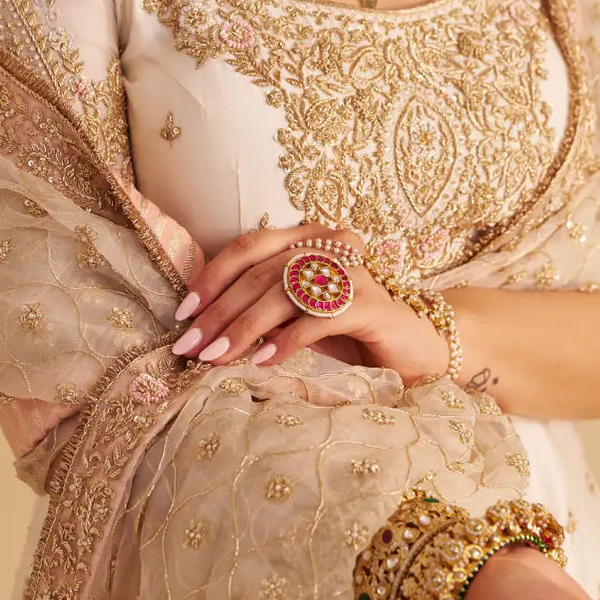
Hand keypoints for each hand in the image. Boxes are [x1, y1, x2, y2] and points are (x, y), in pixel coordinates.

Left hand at [170, 223, 448, 383]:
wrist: (417, 351)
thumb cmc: (352, 335)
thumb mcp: (300, 316)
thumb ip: (263, 308)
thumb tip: (202, 326)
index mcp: (310, 239)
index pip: (251, 246)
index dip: (212, 276)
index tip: (183, 313)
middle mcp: (332, 246)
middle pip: (262, 271)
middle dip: (219, 309)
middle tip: (190, 344)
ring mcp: (354, 273)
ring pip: (286, 290)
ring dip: (245, 326)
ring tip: (217, 355)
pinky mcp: (371, 304)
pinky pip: (320, 316)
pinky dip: (287, 339)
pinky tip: (263, 360)